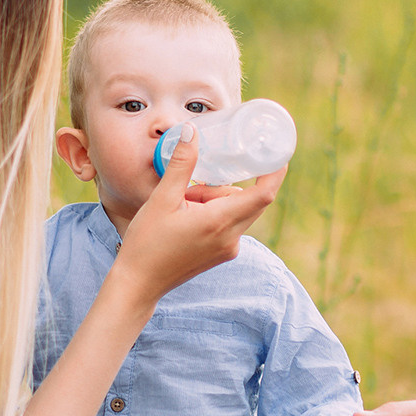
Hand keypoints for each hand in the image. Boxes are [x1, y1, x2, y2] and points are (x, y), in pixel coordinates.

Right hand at [113, 126, 283, 302]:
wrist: (139, 284)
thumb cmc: (147, 243)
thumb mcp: (162, 199)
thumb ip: (181, 164)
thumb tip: (192, 132)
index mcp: (219, 223)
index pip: (264, 194)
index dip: (275, 172)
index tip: (276, 153)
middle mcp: (231, 239)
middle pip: (248, 200)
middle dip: (224, 186)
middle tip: (194, 187)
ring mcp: (228, 249)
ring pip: (235, 211)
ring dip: (214, 201)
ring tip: (181, 207)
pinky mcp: (222, 255)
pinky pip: (228, 224)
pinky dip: (212, 214)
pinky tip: (185, 219)